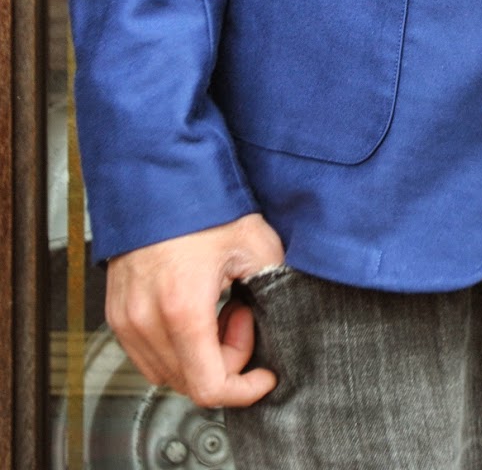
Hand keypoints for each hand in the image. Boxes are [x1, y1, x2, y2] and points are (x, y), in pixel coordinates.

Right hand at [105, 212, 285, 407]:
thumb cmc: (203, 203)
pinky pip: (147, 354)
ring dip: (198, 356)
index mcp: (183, 309)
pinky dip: (175, 347)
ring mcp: (127, 318)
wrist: (159, 175)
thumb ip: (273, 287)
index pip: (210, 387)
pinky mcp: (117, 312)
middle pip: (189, 382)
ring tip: (218, 310)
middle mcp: (147, 320)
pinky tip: (193, 310)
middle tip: (241, 315)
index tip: (263, 374)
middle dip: (226, 361)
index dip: (244, 389)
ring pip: (166, 372)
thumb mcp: (255, 244)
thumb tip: (282, 316)